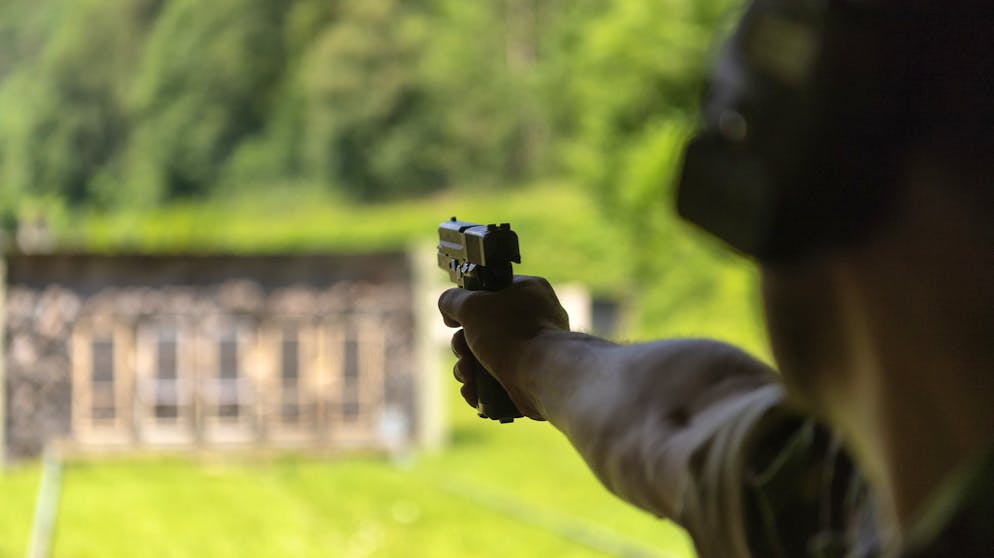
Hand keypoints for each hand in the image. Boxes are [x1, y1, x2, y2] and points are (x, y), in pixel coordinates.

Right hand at [438, 275, 569, 418]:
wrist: (540, 375)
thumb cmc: (510, 334)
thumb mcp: (471, 306)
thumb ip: (453, 300)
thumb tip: (449, 309)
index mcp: (527, 291)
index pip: (489, 293)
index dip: (467, 308)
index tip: (455, 322)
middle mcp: (534, 318)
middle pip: (483, 329)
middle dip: (463, 347)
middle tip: (462, 353)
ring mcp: (534, 349)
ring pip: (487, 357)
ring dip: (467, 369)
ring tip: (467, 378)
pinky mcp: (530, 376)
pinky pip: (499, 379)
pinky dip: (482, 387)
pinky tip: (473, 392)